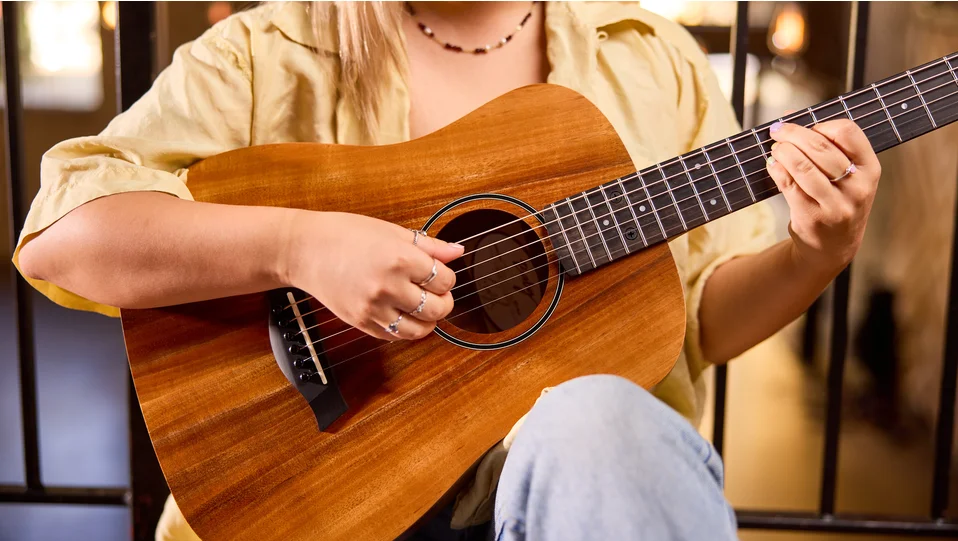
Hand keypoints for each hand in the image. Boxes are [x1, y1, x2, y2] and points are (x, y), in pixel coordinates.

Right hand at [285, 212, 463, 339]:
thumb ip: (429, 246)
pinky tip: (402, 314)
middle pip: (437, 308)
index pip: (444, 280)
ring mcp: (373, 308)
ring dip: (429, 321)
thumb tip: (457, 251)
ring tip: (424, 307)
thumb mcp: (392, 232)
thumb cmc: (345, 235)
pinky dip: (405, 329)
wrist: (304, 250)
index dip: (447, 277)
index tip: (439, 273)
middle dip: (444, 301)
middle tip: (438, 293)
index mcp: (399, 259)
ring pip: (419, 330)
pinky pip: (395, 336)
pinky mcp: (361, 323)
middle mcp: (388, 286)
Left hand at [765, 118, 880, 273]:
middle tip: (777, 130)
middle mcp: (858, 187)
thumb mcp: (847, 176)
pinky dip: (777, 170)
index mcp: (871, 169)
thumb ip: (827, 146)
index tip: (808, 126)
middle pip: (821, 148)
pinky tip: (773, 164)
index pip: (848, 132)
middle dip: (794, 133)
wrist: (833, 247)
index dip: (823, 124)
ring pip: (803, 167)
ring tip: (776, 148)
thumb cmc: (837, 200)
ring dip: (783, 151)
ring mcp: (836, 205)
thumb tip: (790, 115)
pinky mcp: (812, 217)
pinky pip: (789, 185)